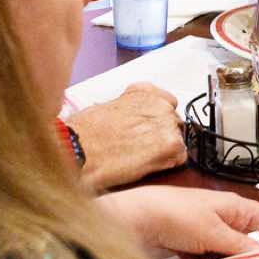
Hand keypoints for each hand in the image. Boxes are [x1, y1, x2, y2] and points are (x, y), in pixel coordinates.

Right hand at [67, 84, 185, 189]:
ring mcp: (167, 122)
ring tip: (139, 159)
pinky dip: (166, 164)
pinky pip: (180, 158)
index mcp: (143, 92)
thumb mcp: (108, 108)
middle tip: (140, 150)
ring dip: (164, 151)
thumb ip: (131, 111)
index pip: (167, 103)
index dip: (157, 122)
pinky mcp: (171, 144)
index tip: (149, 131)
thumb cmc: (84, 133)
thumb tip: (136, 124)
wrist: (79, 149)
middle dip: (161, 137)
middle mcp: (159, 103)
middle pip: (174, 124)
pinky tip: (145, 166)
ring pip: (178, 141)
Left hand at [101, 185, 258, 256]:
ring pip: (223, 255)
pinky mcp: (189, 242)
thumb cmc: (175, 215)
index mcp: (234, 207)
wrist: (136, 220)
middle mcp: (222, 218)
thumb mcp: (215, 233)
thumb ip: (242, 247)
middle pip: (244, 244)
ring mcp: (205, 230)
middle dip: (236, 258)